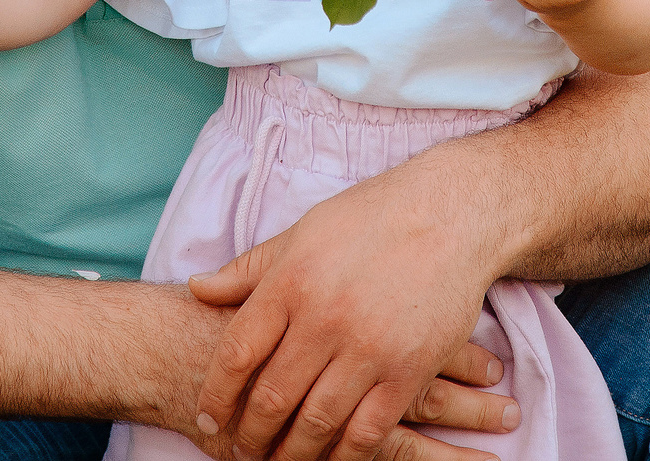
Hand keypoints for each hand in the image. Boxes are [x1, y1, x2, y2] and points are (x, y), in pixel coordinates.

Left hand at [183, 176, 519, 460]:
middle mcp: (324, 317)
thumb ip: (249, 269)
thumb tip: (197, 289)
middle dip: (250, 434)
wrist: (452, 213)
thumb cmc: (373, 219)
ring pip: (315, 422)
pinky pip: (367, 431)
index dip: (216, 394)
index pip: (237, 353)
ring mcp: (368, 347)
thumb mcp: (303, 232)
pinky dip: (343, 457)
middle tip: (242, 452)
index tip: (208, 418)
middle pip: (271, 396)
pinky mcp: (409, 370)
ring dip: (291, 454)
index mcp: (291, 281)